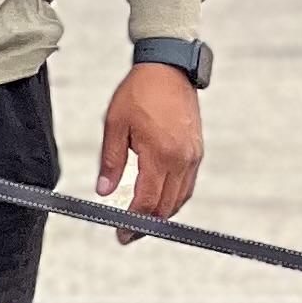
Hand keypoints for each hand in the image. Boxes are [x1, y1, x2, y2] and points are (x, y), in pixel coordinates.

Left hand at [96, 63, 203, 240]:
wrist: (169, 69)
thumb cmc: (140, 91)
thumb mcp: (115, 124)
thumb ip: (111, 161)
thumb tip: (104, 190)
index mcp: (159, 154)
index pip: (147, 201)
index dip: (133, 222)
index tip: (122, 233)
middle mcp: (180, 159)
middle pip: (166, 206)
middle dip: (147, 225)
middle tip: (129, 233)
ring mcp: (192, 156)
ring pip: (180, 199)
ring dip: (162, 214)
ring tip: (142, 222)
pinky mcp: (197, 151)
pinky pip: (188, 185)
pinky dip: (174, 198)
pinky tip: (160, 200)